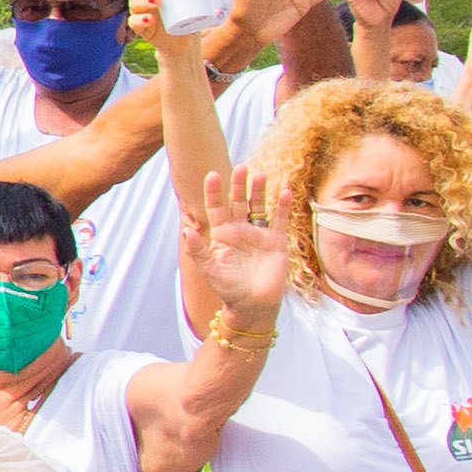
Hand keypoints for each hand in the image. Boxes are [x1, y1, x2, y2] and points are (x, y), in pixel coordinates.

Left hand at [183, 166, 292, 327]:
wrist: (253, 305)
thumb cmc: (228, 289)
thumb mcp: (209, 270)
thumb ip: (198, 251)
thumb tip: (187, 231)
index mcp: (221, 234)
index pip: (216, 207)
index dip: (214, 192)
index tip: (212, 175)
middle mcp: (239, 230)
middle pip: (238, 202)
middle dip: (238, 185)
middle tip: (240, 167)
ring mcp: (258, 234)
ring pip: (258, 206)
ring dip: (259, 191)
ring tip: (260, 174)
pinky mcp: (276, 241)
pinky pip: (280, 220)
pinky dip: (282, 206)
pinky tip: (284, 191)